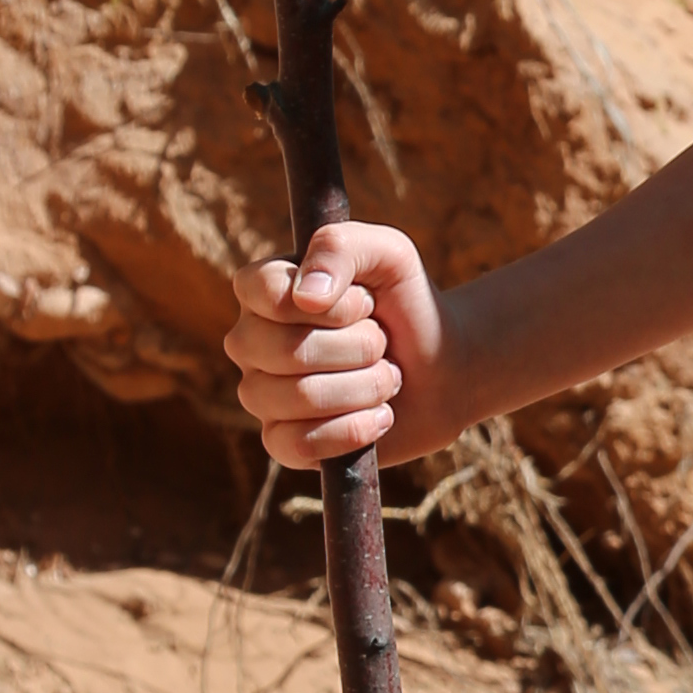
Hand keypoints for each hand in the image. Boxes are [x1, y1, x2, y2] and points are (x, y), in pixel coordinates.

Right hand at [224, 221, 450, 470]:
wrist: (442, 368)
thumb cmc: (405, 304)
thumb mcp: (387, 254)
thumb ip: (341, 247)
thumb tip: (306, 296)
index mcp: (261, 290)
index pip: (268, 294)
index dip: (332, 306)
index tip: (366, 304)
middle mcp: (250, 342)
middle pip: (288, 350)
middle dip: (360, 348)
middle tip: (383, 344)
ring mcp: (260, 394)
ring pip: (299, 398)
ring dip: (366, 388)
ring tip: (387, 378)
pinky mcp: (281, 442)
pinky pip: (298, 444)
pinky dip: (353, 431)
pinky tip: (380, 416)